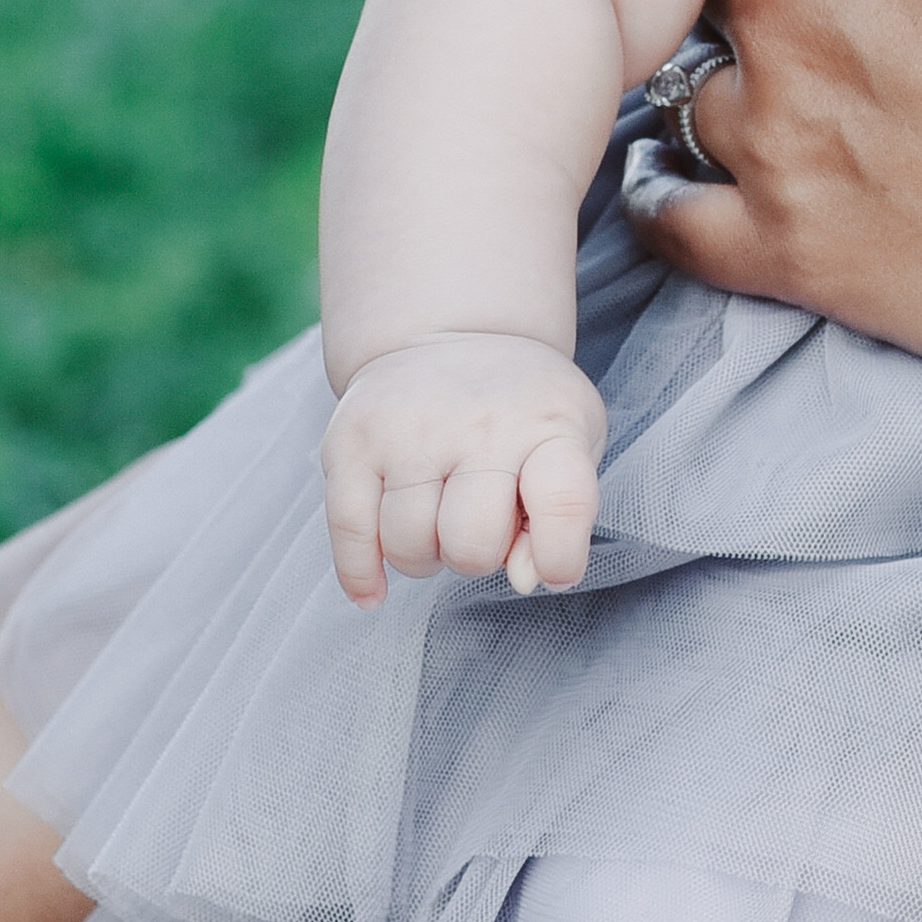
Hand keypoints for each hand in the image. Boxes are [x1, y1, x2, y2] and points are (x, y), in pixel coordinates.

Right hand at [321, 334, 606, 602]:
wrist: (453, 329)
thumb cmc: (523, 412)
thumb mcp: (572, 444)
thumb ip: (563, 516)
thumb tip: (524, 579)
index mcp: (548, 425)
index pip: (563, 501)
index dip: (560, 555)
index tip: (556, 573)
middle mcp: (477, 424)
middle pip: (470, 540)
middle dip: (475, 557)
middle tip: (477, 528)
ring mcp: (407, 430)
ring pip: (408, 544)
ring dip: (423, 557)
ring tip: (436, 524)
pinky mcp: (350, 441)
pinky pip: (349, 531)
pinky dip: (361, 574)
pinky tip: (375, 592)